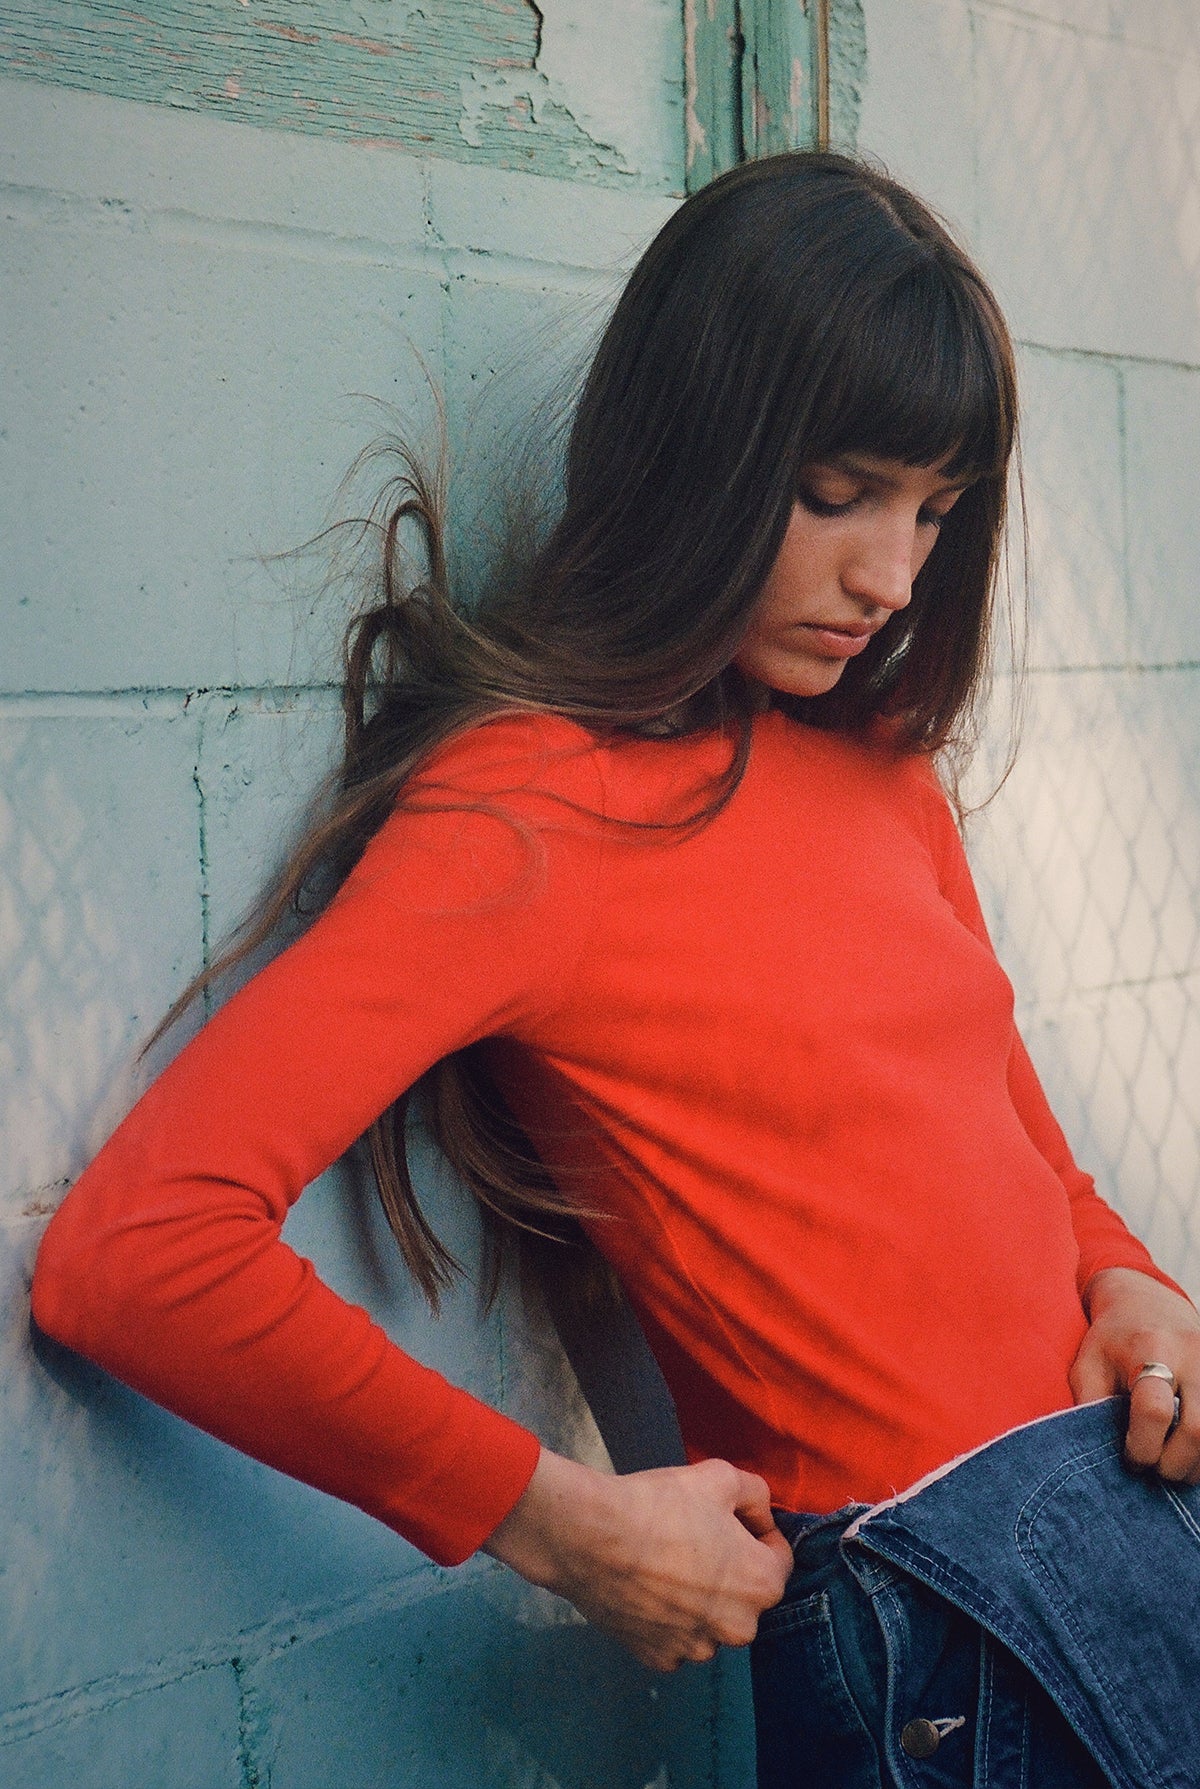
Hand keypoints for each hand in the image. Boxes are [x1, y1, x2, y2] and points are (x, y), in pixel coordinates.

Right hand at [482, 1449, 792, 1670]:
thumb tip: (760, 1519)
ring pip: (710, 1621)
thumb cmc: (662, 1504)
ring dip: (699, 1601)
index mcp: (763, 1585)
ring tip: (665, 1565)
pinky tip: (646, 1591)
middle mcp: (739, 1628)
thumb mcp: (721, 1476)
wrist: (592, 1536)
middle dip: (729, 1570)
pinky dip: (667, 1621)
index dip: (755, 1531)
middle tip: (693, 1539)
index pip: (778, 1556)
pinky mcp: (659, 1659)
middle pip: (745, 1594)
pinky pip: (675, 1639)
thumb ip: (756, 1495)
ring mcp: (697, 1649)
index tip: (725, 1518)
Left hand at [1070, 1267, 1199, 1482]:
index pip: (1154, 1410)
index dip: (1141, 1447)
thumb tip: (1098, 1453)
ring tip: (1169, 1463)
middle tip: (1152, 1467)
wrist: (1148, 1303)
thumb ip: (1090, 1405)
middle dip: (1172, 1464)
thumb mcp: (1088, 1364)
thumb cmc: (1112, 1340)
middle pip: (1195, 1430)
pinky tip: (1186, 1452)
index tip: (1129, 1457)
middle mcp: (1191, 1356)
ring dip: (1193, 1464)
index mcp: (1150, 1348)